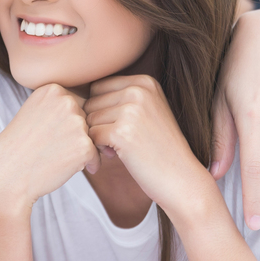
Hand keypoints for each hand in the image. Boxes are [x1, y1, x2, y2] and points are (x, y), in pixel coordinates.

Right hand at [0, 83, 98, 214]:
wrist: (6, 175)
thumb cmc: (17, 147)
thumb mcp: (32, 111)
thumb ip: (57, 106)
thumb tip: (86, 110)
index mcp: (52, 89)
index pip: (76, 103)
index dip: (66, 122)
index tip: (51, 135)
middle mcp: (66, 101)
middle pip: (86, 118)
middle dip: (77, 134)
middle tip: (55, 148)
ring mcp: (76, 123)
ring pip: (92, 136)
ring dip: (83, 148)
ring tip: (60, 158)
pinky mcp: (84, 146)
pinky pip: (96, 155)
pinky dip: (89, 164)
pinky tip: (70, 168)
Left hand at [84, 75, 216, 219]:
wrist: (181, 178)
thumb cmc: (159, 148)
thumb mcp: (148, 111)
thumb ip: (122, 97)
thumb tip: (78, 97)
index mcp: (145, 82)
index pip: (98, 86)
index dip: (100, 108)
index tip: (115, 125)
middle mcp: (139, 91)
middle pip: (91, 101)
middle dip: (96, 122)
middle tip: (114, 141)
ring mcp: (132, 111)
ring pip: (89, 119)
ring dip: (96, 136)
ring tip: (116, 148)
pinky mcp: (123, 132)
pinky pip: (91, 136)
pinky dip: (97, 149)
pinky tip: (114, 155)